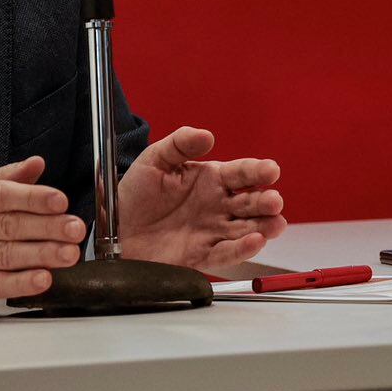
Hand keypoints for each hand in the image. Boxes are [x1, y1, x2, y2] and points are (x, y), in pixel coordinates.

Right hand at [0, 157, 84, 313]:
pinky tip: (42, 279)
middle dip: (47, 227)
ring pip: (5, 255)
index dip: (32, 197)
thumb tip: (37, 163)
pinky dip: (21, 283)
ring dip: (41, 254)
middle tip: (75, 229)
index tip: (60, 201)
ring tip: (68, 254)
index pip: (2, 195)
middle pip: (8, 226)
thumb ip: (8, 179)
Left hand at [118, 126, 285, 271]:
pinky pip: (225, 254)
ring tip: (275, 224)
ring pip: (246, 229)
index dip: (257, 171)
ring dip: (263, 227)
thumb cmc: (136, 193)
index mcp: (211, 179)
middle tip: (274, 200)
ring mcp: (212, 231)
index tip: (270, 170)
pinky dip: (241, 249)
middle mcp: (217, 205)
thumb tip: (206, 135)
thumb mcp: (154, 160)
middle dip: (266, 201)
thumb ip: (180, 143)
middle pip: (250, 203)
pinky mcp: (202, 256)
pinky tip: (254, 242)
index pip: (240, 173)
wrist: (116, 230)